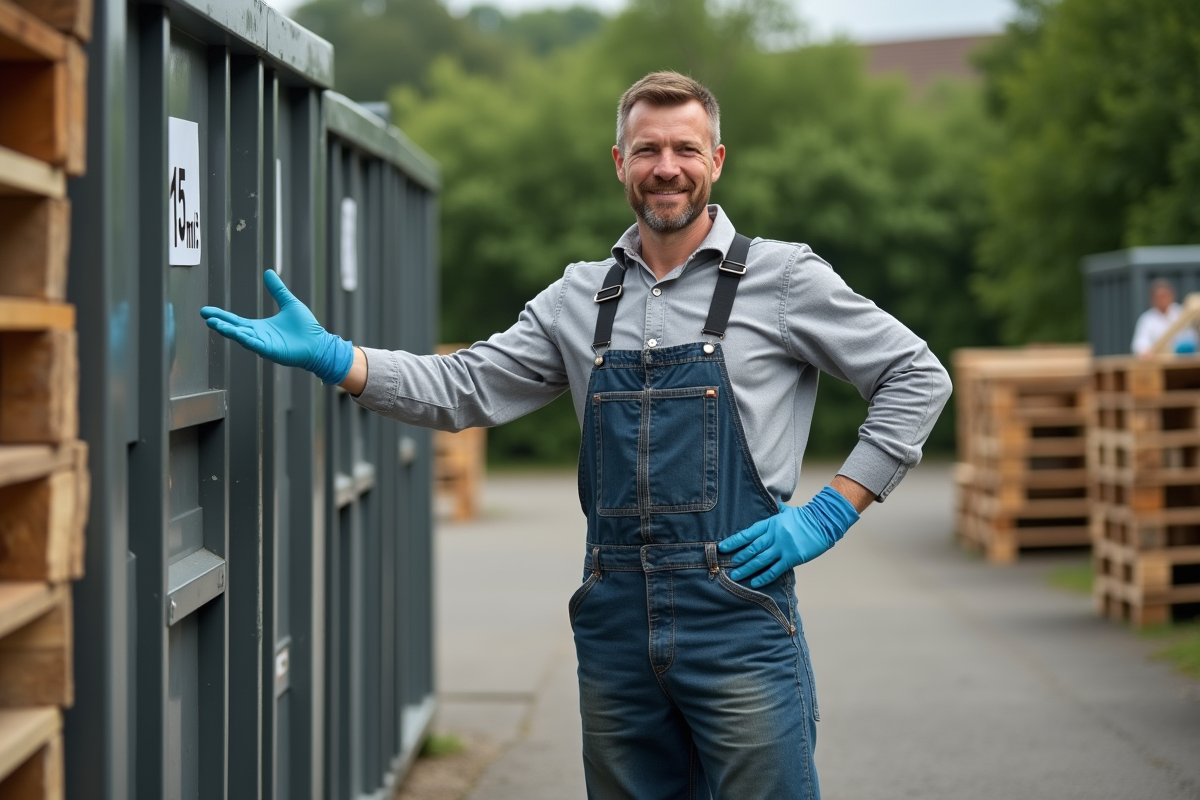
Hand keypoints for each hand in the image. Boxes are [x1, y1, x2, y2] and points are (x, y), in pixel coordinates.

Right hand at [200, 270, 353, 384]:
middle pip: (234, 329)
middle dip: (219, 323)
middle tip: (205, 316)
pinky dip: (246, 340)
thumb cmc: (306, 327)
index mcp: (259, 327)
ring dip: (229, 331)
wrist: (319, 343)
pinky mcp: (272, 351)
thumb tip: (268, 272)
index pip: (235, 320)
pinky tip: (237, 334)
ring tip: (215, 324)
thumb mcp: (289, 303)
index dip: (221, 315)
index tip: (206, 311)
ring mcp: (264, 345)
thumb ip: (277, 290)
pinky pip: (256, 345)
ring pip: (242, 338)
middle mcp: (258, 336)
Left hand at [717, 486, 859, 587]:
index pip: (748, 533)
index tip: (723, 547)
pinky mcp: (791, 558)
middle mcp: (774, 536)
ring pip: (760, 561)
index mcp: (770, 524)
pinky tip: (754, 582)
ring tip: (736, 576)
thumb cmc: (805, 517)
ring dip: (747, 569)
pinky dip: (763, 577)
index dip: (734, 541)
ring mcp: (782, 548)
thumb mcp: (786, 512)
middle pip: (751, 549)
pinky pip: (774, 570)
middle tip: (728, 566)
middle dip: (739, 558)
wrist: (823, 522)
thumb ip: (775, 512)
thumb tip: (770, 506)